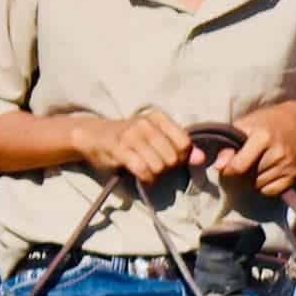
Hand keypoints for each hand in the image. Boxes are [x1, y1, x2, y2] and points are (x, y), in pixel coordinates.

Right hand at [79, 109, 201, 182]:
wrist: (94, 135)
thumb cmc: (130, 138)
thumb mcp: (156, 137)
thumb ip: (180, 146)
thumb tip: (201, 158)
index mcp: (158, 117)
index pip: (185, 143)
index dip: (182, 157)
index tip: (172, 160)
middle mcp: (145, 123)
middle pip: (173, 157)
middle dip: (168, 168)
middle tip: (156, 167)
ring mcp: (131, 135)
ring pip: (159, 166)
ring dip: (155, 175)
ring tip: (148, 170)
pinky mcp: (119, 149)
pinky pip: (143, 170)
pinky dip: (146, 179)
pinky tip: (141, 176)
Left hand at [210, 99, 295, 196]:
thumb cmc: (266, 122)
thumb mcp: (244, 125)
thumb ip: (227, 145)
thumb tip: (217, 166)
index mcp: (263, 137)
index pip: (238, 167)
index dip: (228, 170)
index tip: (227, 166)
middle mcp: (278, 153)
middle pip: (248, 178)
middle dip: (241, 173)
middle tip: (246, 160)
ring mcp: (289, 165)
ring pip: (258, 186)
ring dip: (253, 180)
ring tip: (257, 164)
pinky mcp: (295, 175)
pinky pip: (271, 192)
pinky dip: (264, 186)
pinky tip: (266, 172)